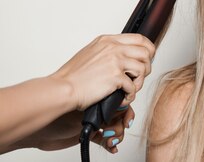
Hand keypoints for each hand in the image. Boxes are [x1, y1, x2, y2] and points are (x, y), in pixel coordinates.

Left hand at [15, 106, 134, 153]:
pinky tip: (110, 146)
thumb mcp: (84, 106)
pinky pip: (105, 138)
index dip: (126, 111)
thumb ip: (103, 102)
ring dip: (116, 136)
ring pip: (114, 128)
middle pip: (120, 115)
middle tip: (116, 131)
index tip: (125, 120)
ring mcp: (94, 121)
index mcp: (98, 96)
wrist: (39, 130)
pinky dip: (110, 143)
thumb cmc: (56, 114)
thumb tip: (119, 99)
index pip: (121, 101)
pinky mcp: (89, 133)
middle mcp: (97, 107)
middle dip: (121, 125)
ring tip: (111, 141)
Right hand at [50, 34, 154, 110]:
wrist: (63, 89)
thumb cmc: (73, 76)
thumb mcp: (91, 52)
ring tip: (130, 89)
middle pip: (146, 53)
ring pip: (143, 69)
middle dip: (147, 66)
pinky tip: (123, 98)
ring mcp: (115, 61)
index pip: (139, 38)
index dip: (148, 49)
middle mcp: (113, 48)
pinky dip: (131, 95)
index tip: (148, 58)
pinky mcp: (115, 77)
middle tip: (140, 77)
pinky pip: (133, 86)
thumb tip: (124, 55)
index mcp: (108, 40)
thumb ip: (108, 50)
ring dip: (140, 82)